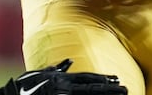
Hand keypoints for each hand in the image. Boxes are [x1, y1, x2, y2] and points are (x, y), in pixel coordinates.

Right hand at [7, 59, 126, 94]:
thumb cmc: (25, 86)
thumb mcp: (42, 73)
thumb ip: (57, 68)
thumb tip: (70, 61)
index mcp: (62, 78)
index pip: (87, 79)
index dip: (103, 79)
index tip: (116, 80)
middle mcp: (64, 87)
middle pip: (92, 88)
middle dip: (109, 89)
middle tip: (126, 89)